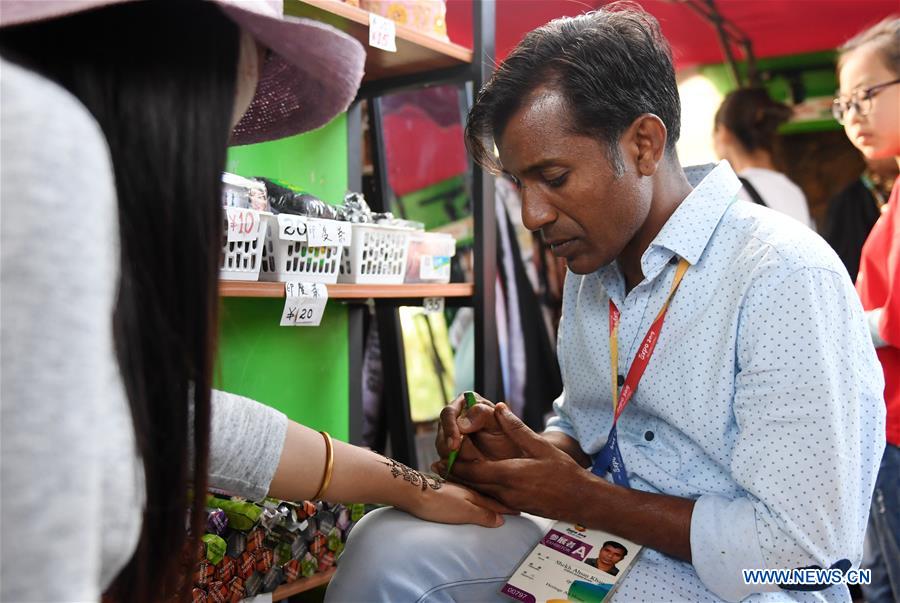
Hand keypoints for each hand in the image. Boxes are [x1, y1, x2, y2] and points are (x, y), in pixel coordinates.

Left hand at [399, 479, 515, 527]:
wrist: (411, 491)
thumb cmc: (436, 502)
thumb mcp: (464, 512)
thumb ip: (483, 515)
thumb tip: (501, 520)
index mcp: (474, 495)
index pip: (496, 503)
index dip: (508, 507)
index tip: (521, 509)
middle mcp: (466, 490)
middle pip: (488, 496)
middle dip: (500, 500)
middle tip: (513, 503)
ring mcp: (455, 489)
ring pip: (476, 494)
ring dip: (487, 497)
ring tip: (496, 501)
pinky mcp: (444, 491)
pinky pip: (465, 495)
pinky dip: (473, 497)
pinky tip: (470, 498)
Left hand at [435, 403, 600, 520]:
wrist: (582, 500)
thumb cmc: (564, 472)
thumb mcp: (541, 447)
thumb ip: (517, 428)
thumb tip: (500, 408)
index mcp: (509, 475)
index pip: (473, 470)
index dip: (455, 462)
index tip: (442, 453)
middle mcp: (506, 492)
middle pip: (472, 483)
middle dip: (454, 472)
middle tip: (437, 462)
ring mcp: (510, 502)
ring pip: (480, 491)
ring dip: (465, 481)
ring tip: (448, 470)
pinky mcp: (516, 506)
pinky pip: (491, 497)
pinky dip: (478, 489)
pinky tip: (474, 483)